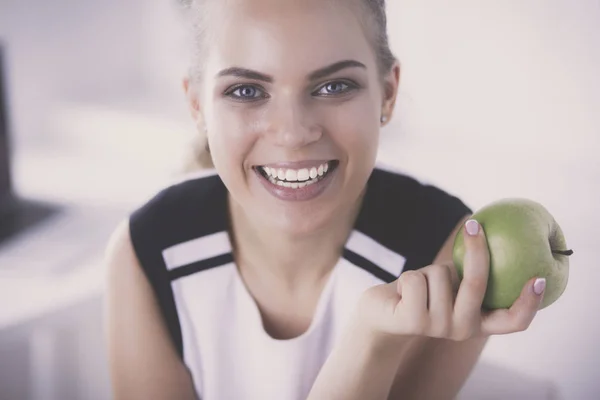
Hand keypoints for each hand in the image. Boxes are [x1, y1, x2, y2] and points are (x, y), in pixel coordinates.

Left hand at [356, 219, 545, 342]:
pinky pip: (416, 279)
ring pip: (440, 276)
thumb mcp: (449, 285)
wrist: (381, 315)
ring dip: (427, 271)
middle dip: (476, 251)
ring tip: (419, 285)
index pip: (512, 321)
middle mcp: (462, 330)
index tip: (539, 277)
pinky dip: (408, 275)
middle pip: (477, 285)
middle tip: (473, 225)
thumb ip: (469, 273)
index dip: (529, 303)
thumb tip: (489, 230)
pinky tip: (401, 291)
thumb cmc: (422, 293)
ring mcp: (437, 328)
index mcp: (478, 324)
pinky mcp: (412, 321)